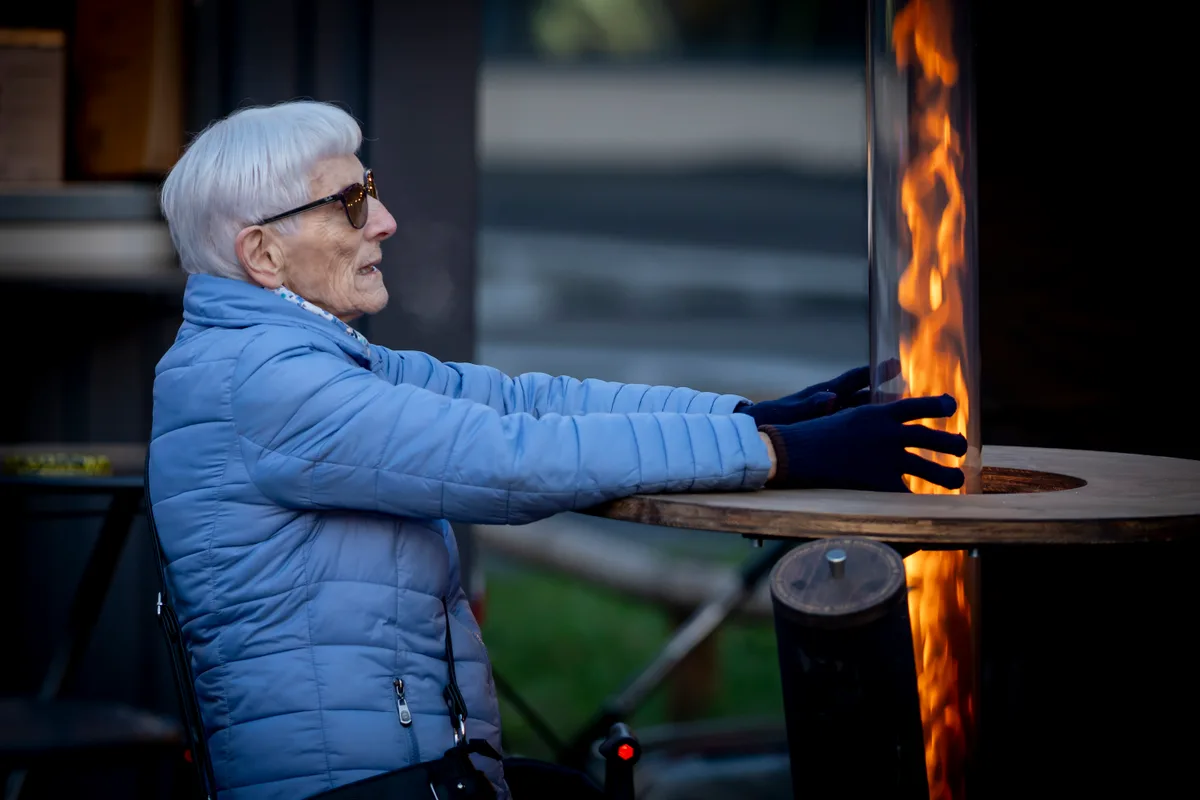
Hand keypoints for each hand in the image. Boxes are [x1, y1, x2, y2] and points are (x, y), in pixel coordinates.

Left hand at [738, 360, 901, 426]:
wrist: (758, 433)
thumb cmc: (771, 419)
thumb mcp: (789, 413)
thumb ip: (810, 405)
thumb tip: (830, 397)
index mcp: (824, 394)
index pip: (854, 379)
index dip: (874, 371)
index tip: (895, 363)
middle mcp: (832, 403)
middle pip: (865, 396)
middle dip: (886, 394)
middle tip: (912, 393)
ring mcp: (832, 418)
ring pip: (862, 414)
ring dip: (880, 415)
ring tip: (905, 418)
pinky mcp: (830, 433)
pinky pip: (853, 431)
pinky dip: (867, 433)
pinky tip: (883, 444)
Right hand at [758, 393, 967, 491]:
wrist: (798, 452)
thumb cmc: (815, 433)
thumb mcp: (848, 416)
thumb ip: (872, 419)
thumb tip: (889, 421)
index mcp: (879, 412)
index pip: (918, 406)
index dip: (938, 406)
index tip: (951, 406)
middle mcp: (889, 434)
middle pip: (931, 437)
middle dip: (951, 443)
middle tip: (961, 447)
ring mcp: (886, 458)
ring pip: (928, 467)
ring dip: (946, 475)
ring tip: (958, 480)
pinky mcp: (879, 482)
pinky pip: (906, 493)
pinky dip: (917, 498)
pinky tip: (927, 503)